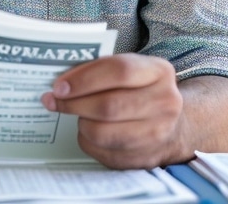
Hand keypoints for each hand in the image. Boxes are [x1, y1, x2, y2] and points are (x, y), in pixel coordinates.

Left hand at [41, 53, 186, 169]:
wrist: (173, 125)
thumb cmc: (142, 91)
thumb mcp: (133, 69)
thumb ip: (103, 69)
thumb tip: (62, 81)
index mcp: (159, 71)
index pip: (119, 71)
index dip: (84, 78)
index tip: (59, 86)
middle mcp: (165, 102)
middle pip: (108, 106)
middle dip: (74, 104)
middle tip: (54, 101)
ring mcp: (158, 134)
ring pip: (103, 133)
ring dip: (82, 124)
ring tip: (78, 116)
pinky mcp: (145, 159)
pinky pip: (104, 153)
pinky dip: (88, 142)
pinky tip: (88, 133)